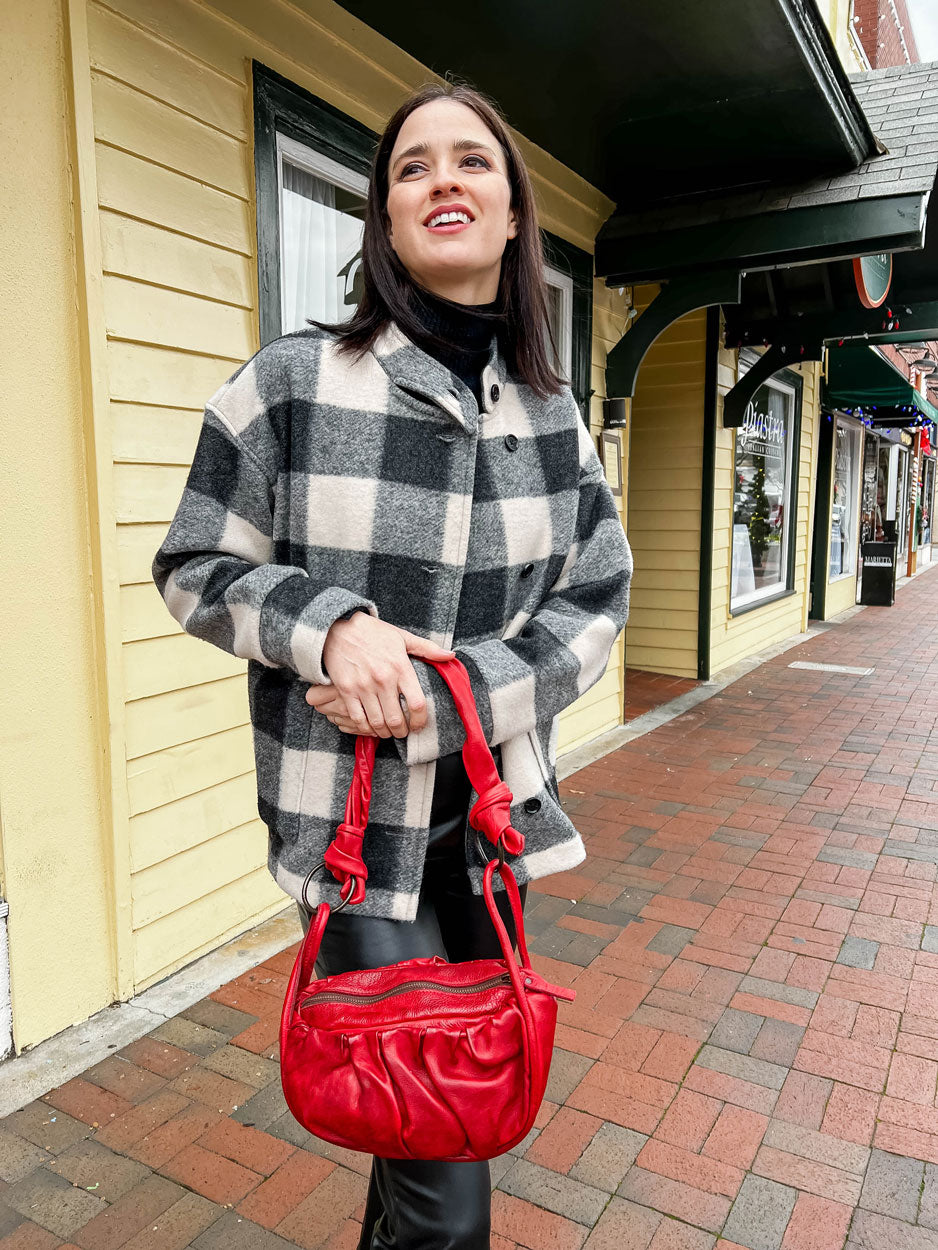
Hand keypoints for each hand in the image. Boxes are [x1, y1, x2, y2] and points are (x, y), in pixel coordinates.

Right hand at [308, 614, 455, 737]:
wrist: (337, 628)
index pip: (417, 704)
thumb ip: (427, 649)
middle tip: (402, 732)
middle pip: (396, 720)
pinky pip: (358, 719)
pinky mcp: (346, 690)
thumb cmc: (372, 633)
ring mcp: (363, 686)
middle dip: (401, 732)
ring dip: (384, 732)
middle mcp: (383, 679)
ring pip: (377, 723)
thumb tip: (451, 656)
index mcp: (400, 667)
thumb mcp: (402, 637)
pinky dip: (365, 728)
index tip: (419, 725)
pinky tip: (370, 726)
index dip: (420, 721)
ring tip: (387, 731)